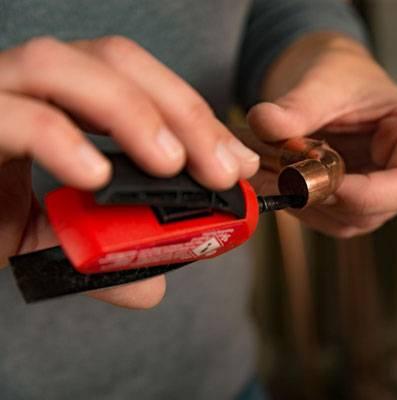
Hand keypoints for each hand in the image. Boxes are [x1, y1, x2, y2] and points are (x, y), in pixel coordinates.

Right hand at [0, 36, 258, 307]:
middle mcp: (27, 83)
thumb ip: (101, 252)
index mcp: (63, 98)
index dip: (194, 116)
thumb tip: (154, 287)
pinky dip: (58, 140)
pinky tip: (95, 176)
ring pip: (62, 66)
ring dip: (129, 112)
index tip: (237, 162)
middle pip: (115, 59)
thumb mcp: (51, 235)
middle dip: (180, 111)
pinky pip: (11, 116)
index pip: (141, 82)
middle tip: (223, 169)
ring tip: (172, 164)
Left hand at [248, 33, 396, 237]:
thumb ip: (296, 107)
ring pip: (348, 221)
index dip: (364, 195)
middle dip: (321, 195)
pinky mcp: (358, 204)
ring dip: (304, 202)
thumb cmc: (341, 76)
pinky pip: (330, 219)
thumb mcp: (320, 83)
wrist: (331, 83)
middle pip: (375, 209)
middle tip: (275, 172)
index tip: (315, 183)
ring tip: (268, 170)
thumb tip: (263, 122)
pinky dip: (300, 203)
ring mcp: (385, 193)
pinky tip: (277, 181)